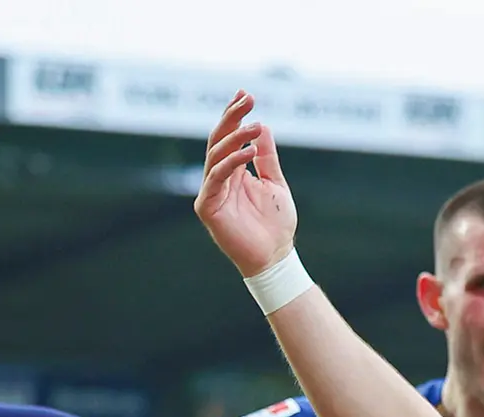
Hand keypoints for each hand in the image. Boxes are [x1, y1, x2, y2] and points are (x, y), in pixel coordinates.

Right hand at [194, 91, 295, 276]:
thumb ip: (267, 157)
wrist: (275, 255)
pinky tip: (250, 149)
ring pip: (216, 154)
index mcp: (233, 171)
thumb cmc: (276, 224)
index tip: (247, 94)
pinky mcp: (208, 206)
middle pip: (218, 140)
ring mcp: (211, 191)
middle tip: (248, 99)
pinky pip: (217, 177)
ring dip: (235, 137)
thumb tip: (262, 126)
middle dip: (232, 117)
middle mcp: (218, 178)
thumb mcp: (275, 183)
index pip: (229, 137)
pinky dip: (232, 161)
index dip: (235, 115)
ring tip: (255, 124)